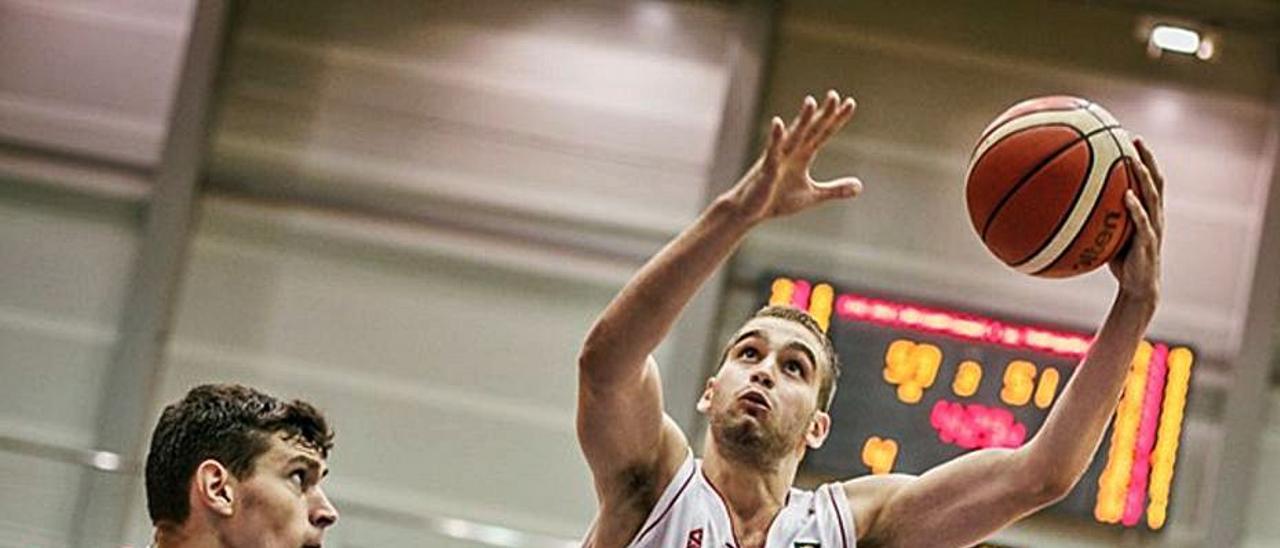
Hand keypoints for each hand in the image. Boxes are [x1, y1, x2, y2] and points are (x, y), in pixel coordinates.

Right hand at [725, 90, 862, 222]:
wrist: (749, 211)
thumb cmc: (777, 200)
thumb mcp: (812, 196)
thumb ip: (835, 189)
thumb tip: (860, 187)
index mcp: (803, 155)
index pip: (824, 133)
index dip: (837, 119)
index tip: (851, 103)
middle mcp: (792, 151)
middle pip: (811, 128)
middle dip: (823, 113)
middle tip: (834, 95)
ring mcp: (778, 158)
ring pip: (792, 135)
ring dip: (801, 120)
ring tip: (810, 102)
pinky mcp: (766, 168)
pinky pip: (771, 151)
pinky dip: (775, 137)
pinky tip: (778, 123)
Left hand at [1109, 137, 1162, 301]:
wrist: (1137, 288)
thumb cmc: (1121, 261)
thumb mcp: (1109, 236)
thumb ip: (1098, 219)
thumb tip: (1066, 205)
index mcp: (1148, 212)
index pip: (1149, 180)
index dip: (1143, 158)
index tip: (1130, 138)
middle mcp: (1155, 215)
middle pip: (1156, 181)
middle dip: (1147, 158)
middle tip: (1135, 139)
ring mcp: (1154, 228)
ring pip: (1153, 196)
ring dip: (1144, 176)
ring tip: (1133, 160)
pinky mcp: (1148, 243)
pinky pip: (1143, 222)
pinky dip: (1136, 208)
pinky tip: (1127, 196)